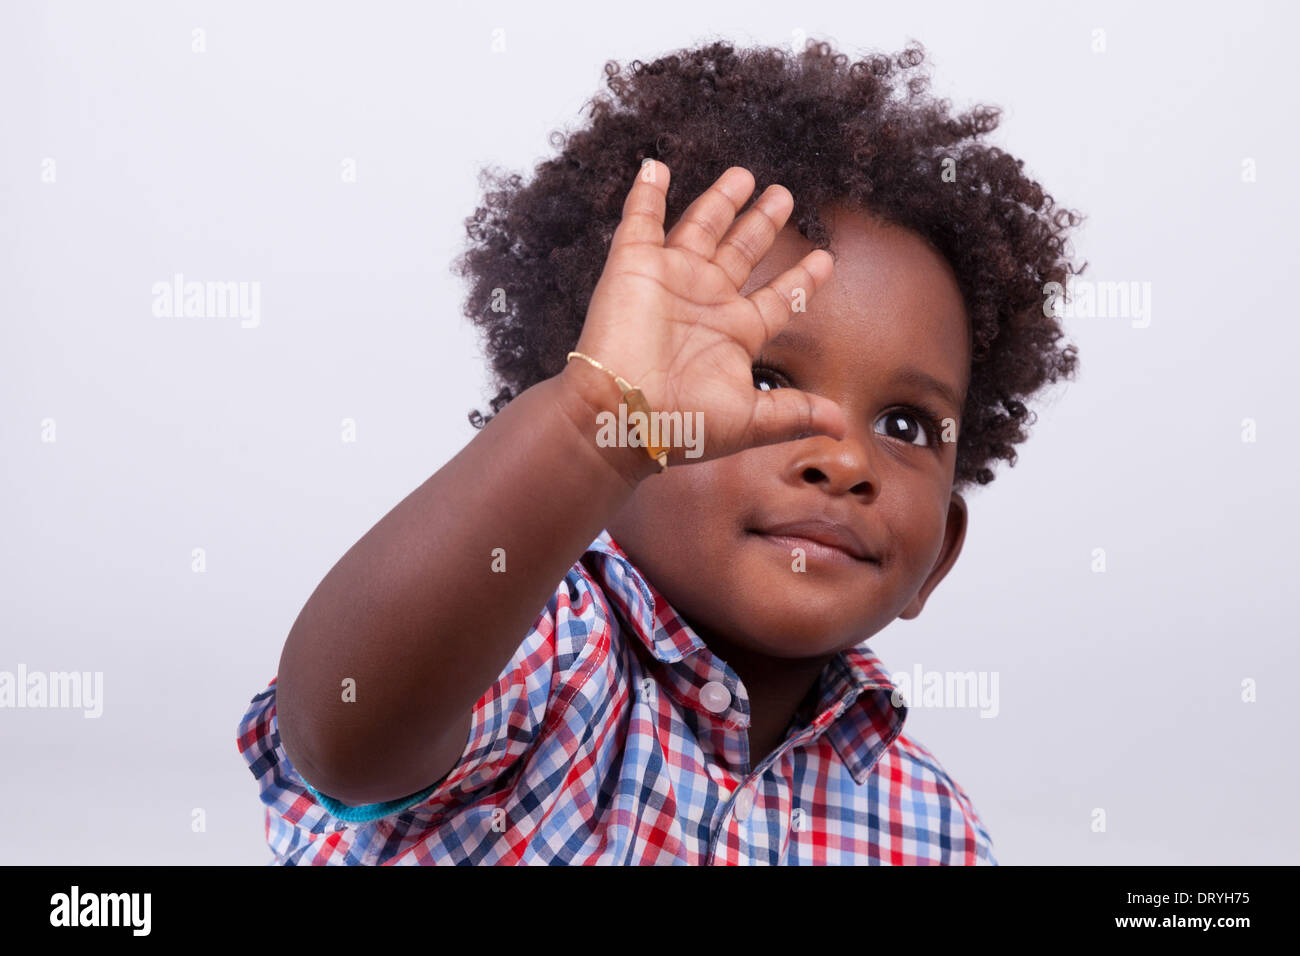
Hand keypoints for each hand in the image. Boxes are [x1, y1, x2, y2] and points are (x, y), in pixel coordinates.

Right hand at [566, 160, 846, 467]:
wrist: (621, 415)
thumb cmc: (681, 424)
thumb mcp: (750, 419)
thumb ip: (795, 412)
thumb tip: (842, 426)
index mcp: (735, 332)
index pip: (778, 298)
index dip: (801, 278)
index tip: (826, 258)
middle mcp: (706, 301)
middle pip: (743, 251)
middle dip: (764, 224)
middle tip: (784, 195)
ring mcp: (671, 279)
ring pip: (702, 227)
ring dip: (720, 200)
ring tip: (744, 174)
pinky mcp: (634, 265)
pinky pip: (642, 219)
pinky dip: (647, 192)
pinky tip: (656, 167)